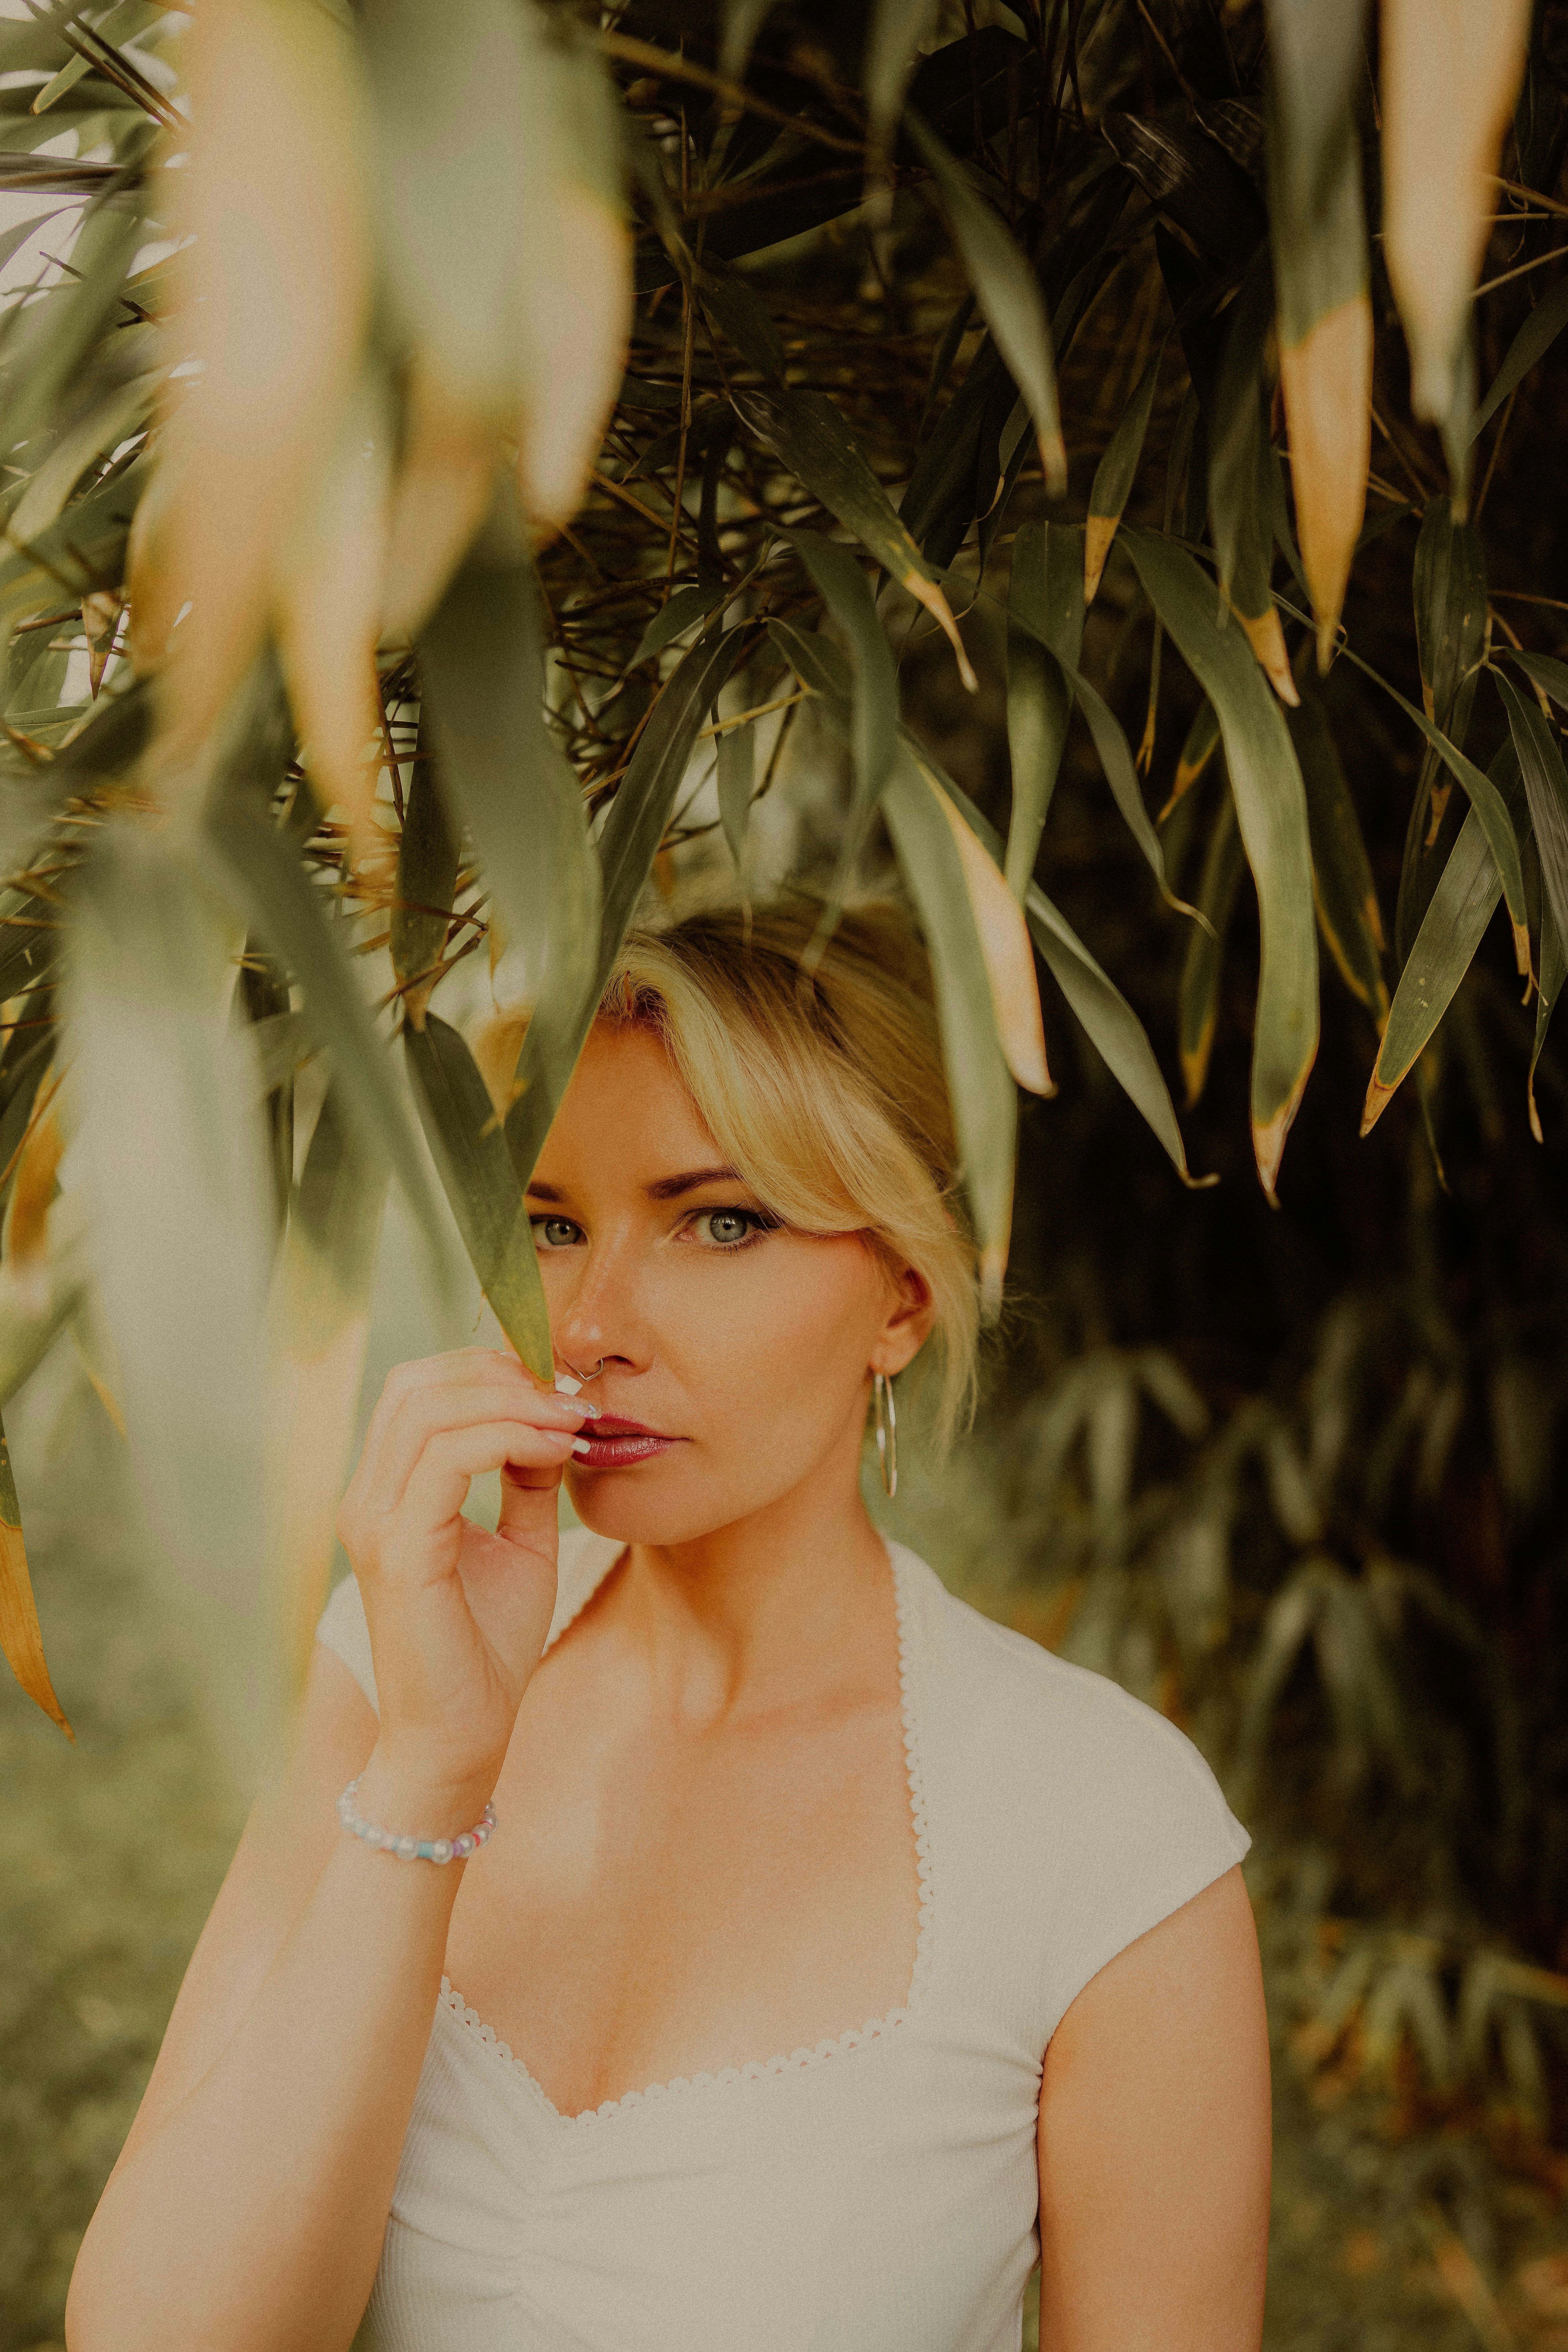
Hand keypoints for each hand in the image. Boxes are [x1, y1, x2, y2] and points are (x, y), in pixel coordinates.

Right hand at [335, 1349, 588, 1810]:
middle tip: (568, 1396)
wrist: (461, 1737)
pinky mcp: (399, 1552)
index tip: (560, 1390)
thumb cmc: (487, 1647)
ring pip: (430, 1411)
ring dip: (511, 1401)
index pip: (419, 1389)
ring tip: (570, 1419)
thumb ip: (525, 1480)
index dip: (489, 1370)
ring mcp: (374, 1523)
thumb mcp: (520, 1545)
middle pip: (417, 1384)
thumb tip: (553, 1419)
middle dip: (500, 1374)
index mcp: (386, 1493)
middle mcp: (366, 1499)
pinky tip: (554, 1448)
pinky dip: (508, 1438)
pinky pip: (447, 1461)